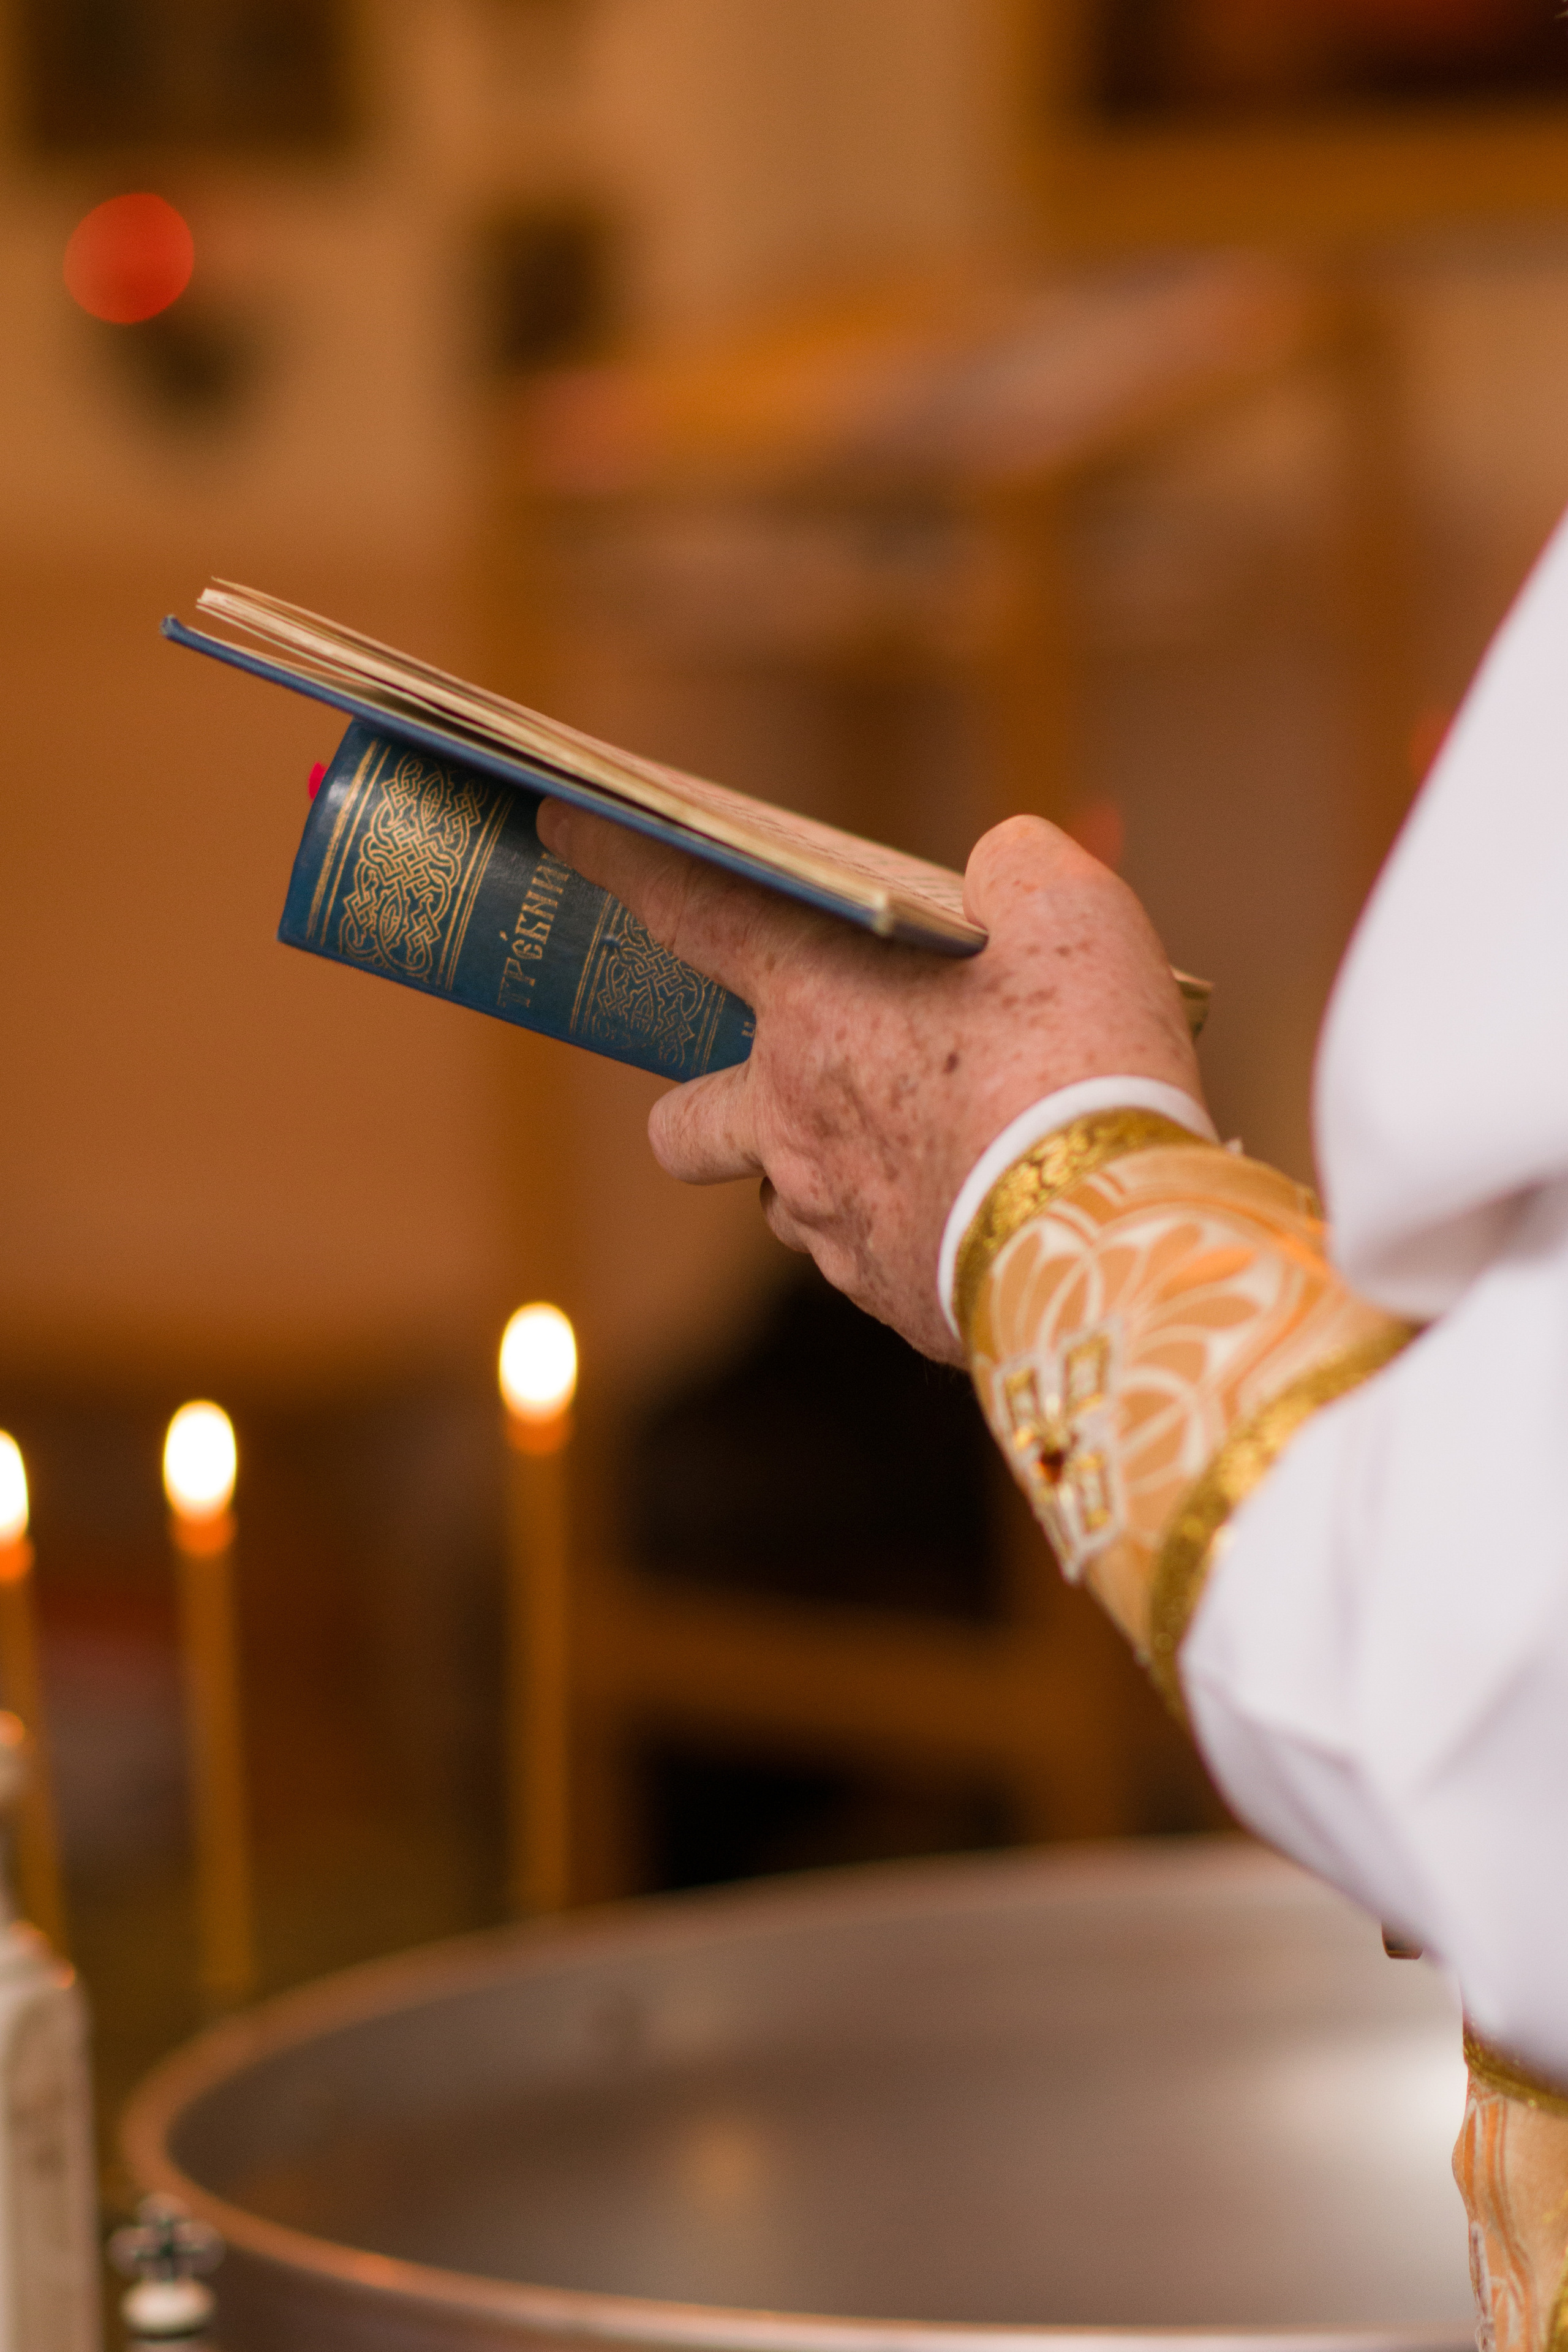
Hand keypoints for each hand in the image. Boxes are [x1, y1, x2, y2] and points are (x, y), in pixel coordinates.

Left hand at [535, 803, 1204, 1362]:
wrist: (1110, 1241)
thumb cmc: (1078, 1064)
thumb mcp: (1071, 916)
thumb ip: (1017, 871)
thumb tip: (999, 876)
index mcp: (816, 1004)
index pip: (690, 907)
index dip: (623, 857)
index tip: (562, 821)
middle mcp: (793, 1119)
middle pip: (686, 1122)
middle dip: (710, 1106)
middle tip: (783, 1084)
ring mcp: (831, 1221)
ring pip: (784, 1200)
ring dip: (822, 1174)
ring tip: (919, 1149)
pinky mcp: (887, 1296)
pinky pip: (865, 1260)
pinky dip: (902, 1232)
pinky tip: (977, 1213)